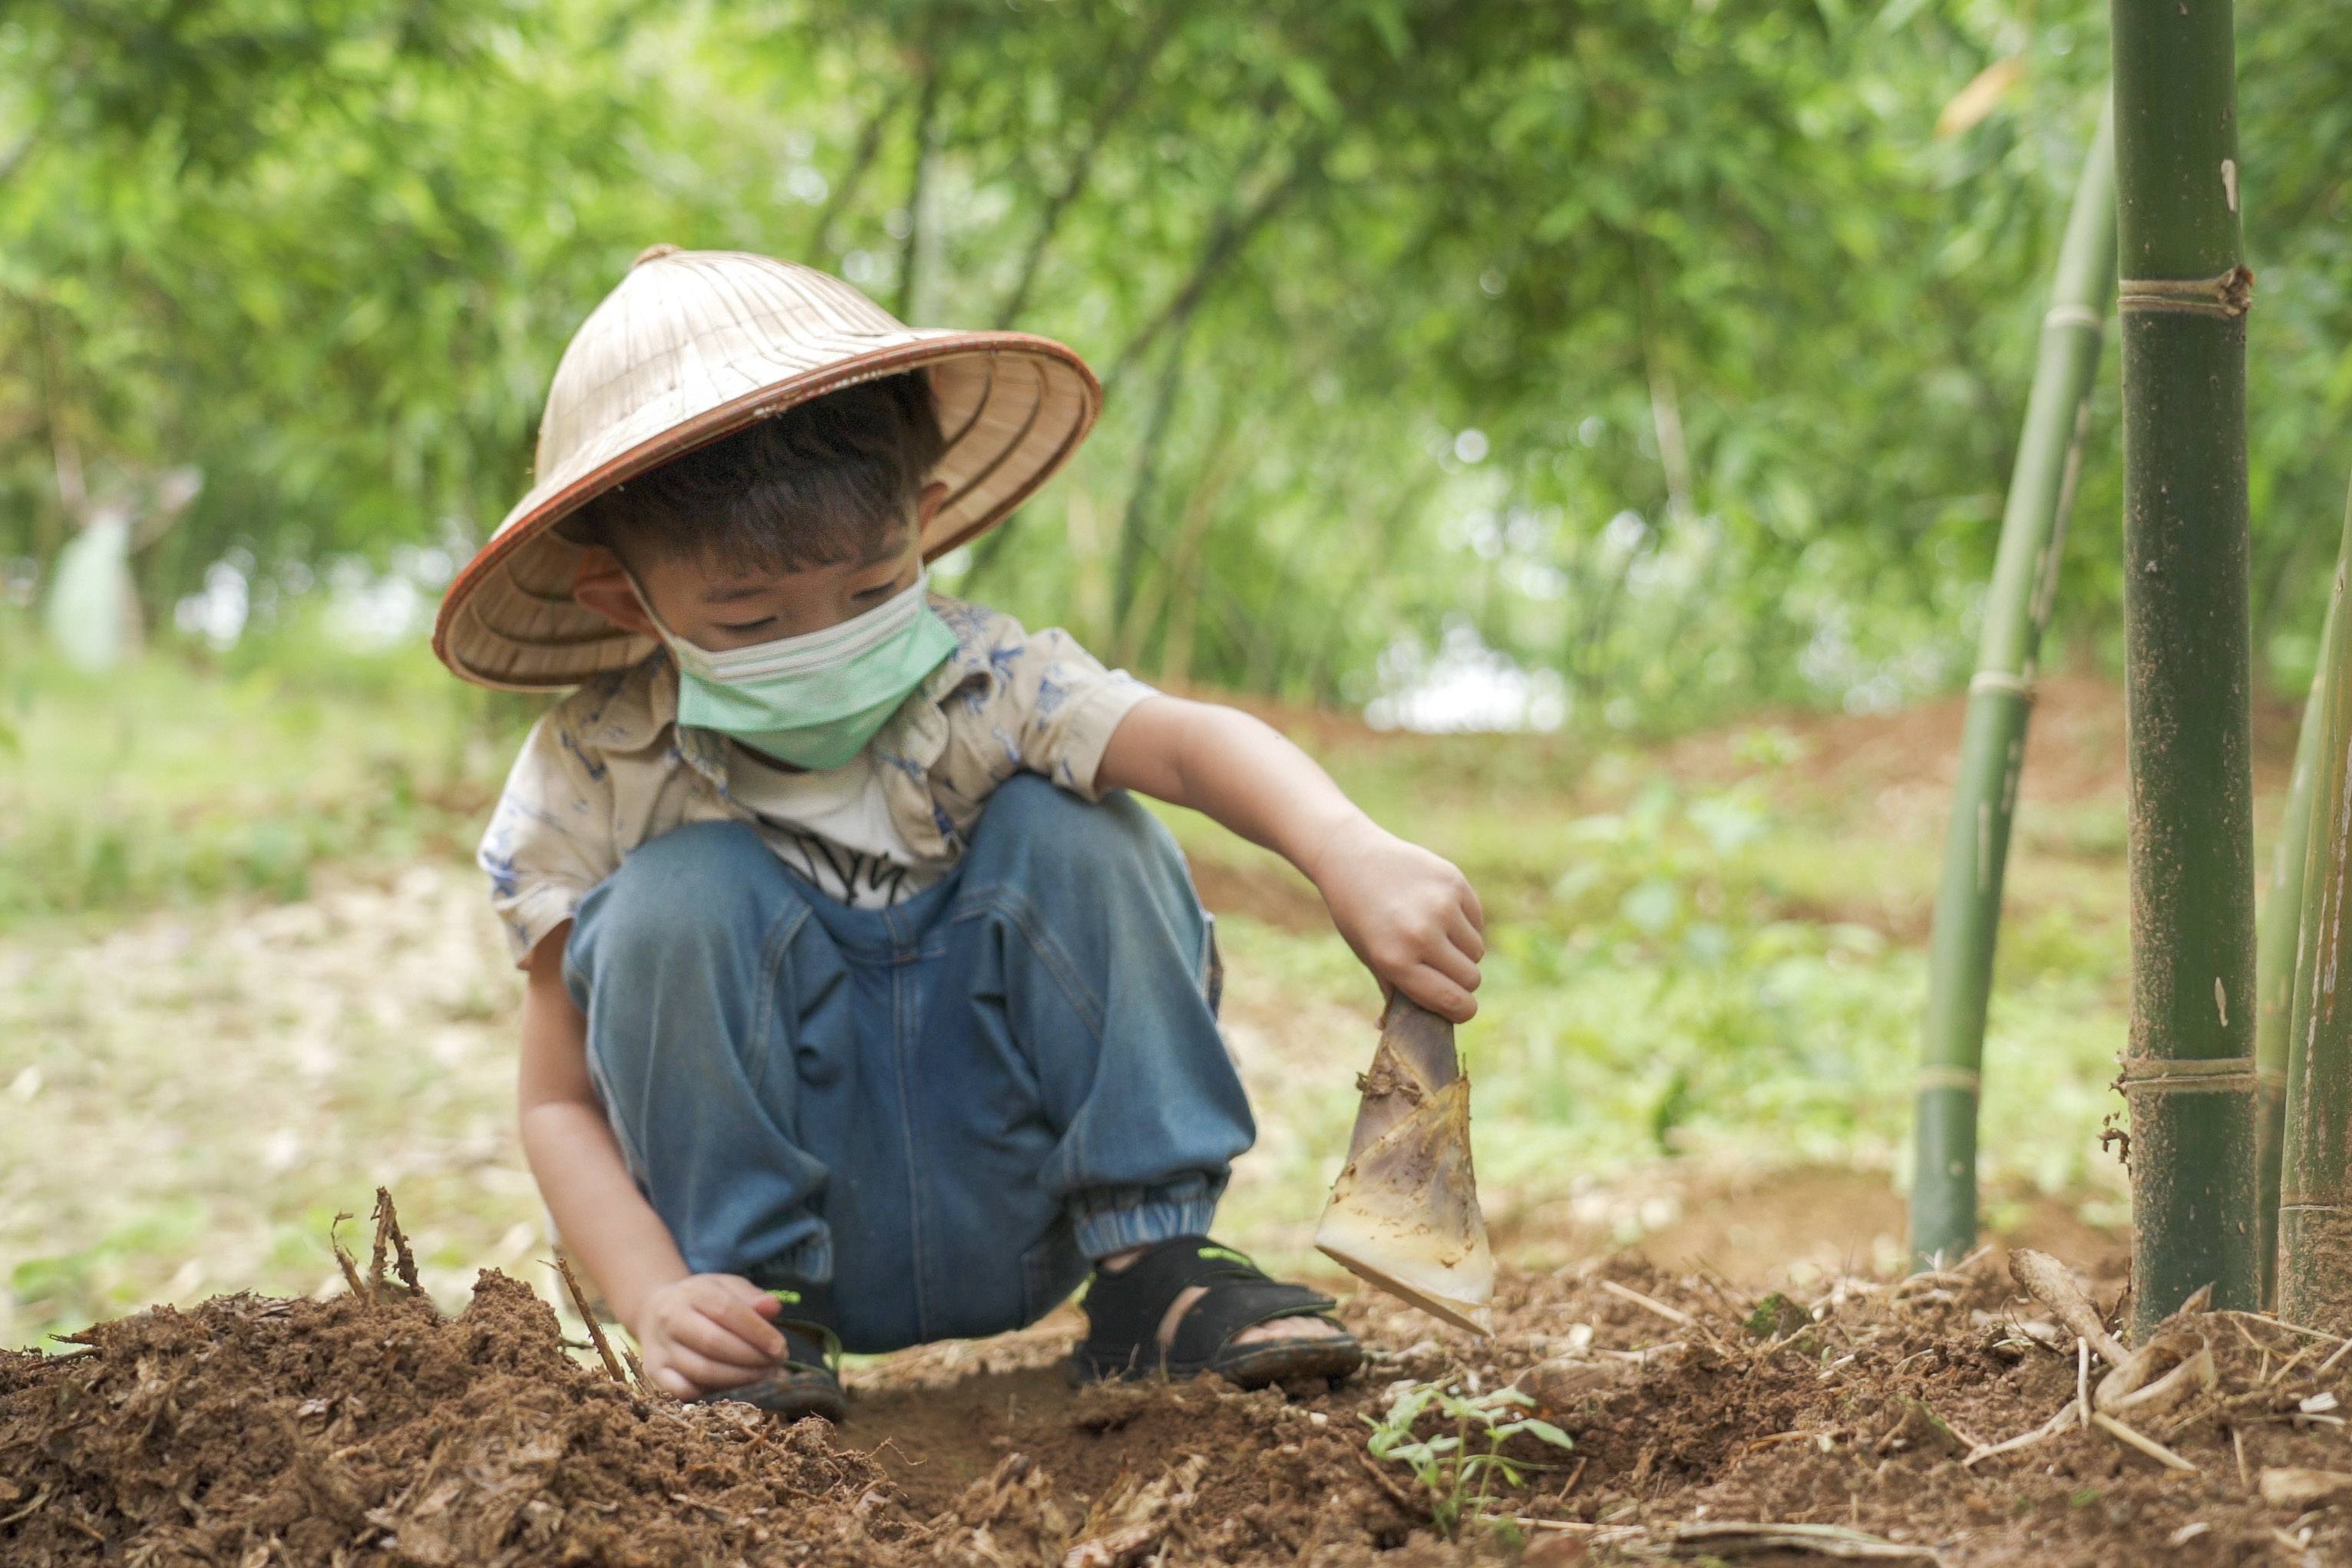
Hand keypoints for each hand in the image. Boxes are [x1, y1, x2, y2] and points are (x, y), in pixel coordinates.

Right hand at [630, 1273, 787, 1398]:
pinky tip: (733, 1389)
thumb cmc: (702, 1301)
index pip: (727, 1310)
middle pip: (714, 1343)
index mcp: (692, 1293)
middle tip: (775, 1365)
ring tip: (763, 1377)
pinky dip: (710, 1394)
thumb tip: (773, 1307)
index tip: (780, 1348)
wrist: (656, 1312)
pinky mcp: (654, 1372)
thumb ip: (751, 1297)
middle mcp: (671, 1319)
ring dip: (738, 1379)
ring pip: (701, 1370)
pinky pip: (681, 1391)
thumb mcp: (727, 1288)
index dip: (757, 1331)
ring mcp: (659, 1348)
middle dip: (751, 1358)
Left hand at [1307, 817, 1484, 1021]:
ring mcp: (1441, 906)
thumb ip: (1393, 994)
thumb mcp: (1368, 957)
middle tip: (1441, 969)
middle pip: (1471, 979)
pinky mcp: (1454, 881)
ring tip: (1435, 937)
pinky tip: (1439, 912)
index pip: (1455, 1002)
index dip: (1461, 1010)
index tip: (1458, 1007)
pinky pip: (1477, 921)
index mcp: (1396, 961)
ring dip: (1462, 951)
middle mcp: (1421, 934)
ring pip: (1477, 951)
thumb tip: (1397, 1032)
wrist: (1352, 857)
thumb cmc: (1358, 915)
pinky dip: (1465, 924)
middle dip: (1461, 981)